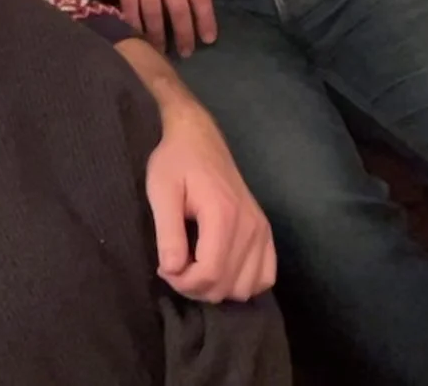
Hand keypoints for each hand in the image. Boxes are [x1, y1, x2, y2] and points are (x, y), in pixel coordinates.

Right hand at [88, 0, 214, 55]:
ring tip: (159, 51)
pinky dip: (133, 22)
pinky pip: (129, 5)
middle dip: (184, 34)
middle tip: (185, 53)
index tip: (209, 38)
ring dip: (157, 35)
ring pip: (153, 13)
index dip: (206, 19)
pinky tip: (135, 35)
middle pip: (178, 10)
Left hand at [140, 82, 275, 301]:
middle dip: (195, 286)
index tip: (164, 267)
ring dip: (218, 288)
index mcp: (223, 215)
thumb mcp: (161, 191)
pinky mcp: (266, 232)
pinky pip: (265, 276)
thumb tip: (172, 271)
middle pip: (226, 286)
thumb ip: (167, 233)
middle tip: (176, 266)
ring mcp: (262, 230)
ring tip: (196, 267)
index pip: (209, 274)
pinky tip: (223, 269)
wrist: (199, 138)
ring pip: (246, 288)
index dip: (182, 282)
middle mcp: (250, 226)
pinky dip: (244, 282)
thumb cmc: (176, 162)